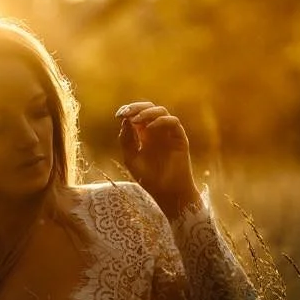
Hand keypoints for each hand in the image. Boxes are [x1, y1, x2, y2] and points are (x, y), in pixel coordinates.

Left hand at [115, 100, 200, 216]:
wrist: (166, 192)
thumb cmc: (148, 178)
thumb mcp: (131, 159)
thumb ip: (126, 140)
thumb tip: (125, 120)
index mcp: (143, 135)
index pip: (136, 115)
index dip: (128, 111)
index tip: (119, 114)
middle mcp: (156, 131)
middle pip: (149, 108)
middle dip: (136, 107)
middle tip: (126, 113)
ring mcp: (168, 133)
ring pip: (161, 111)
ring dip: (147, 112)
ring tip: (136, 120)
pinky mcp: (180, 138)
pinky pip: (173, 122)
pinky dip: (161, 121)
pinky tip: (150, 129)